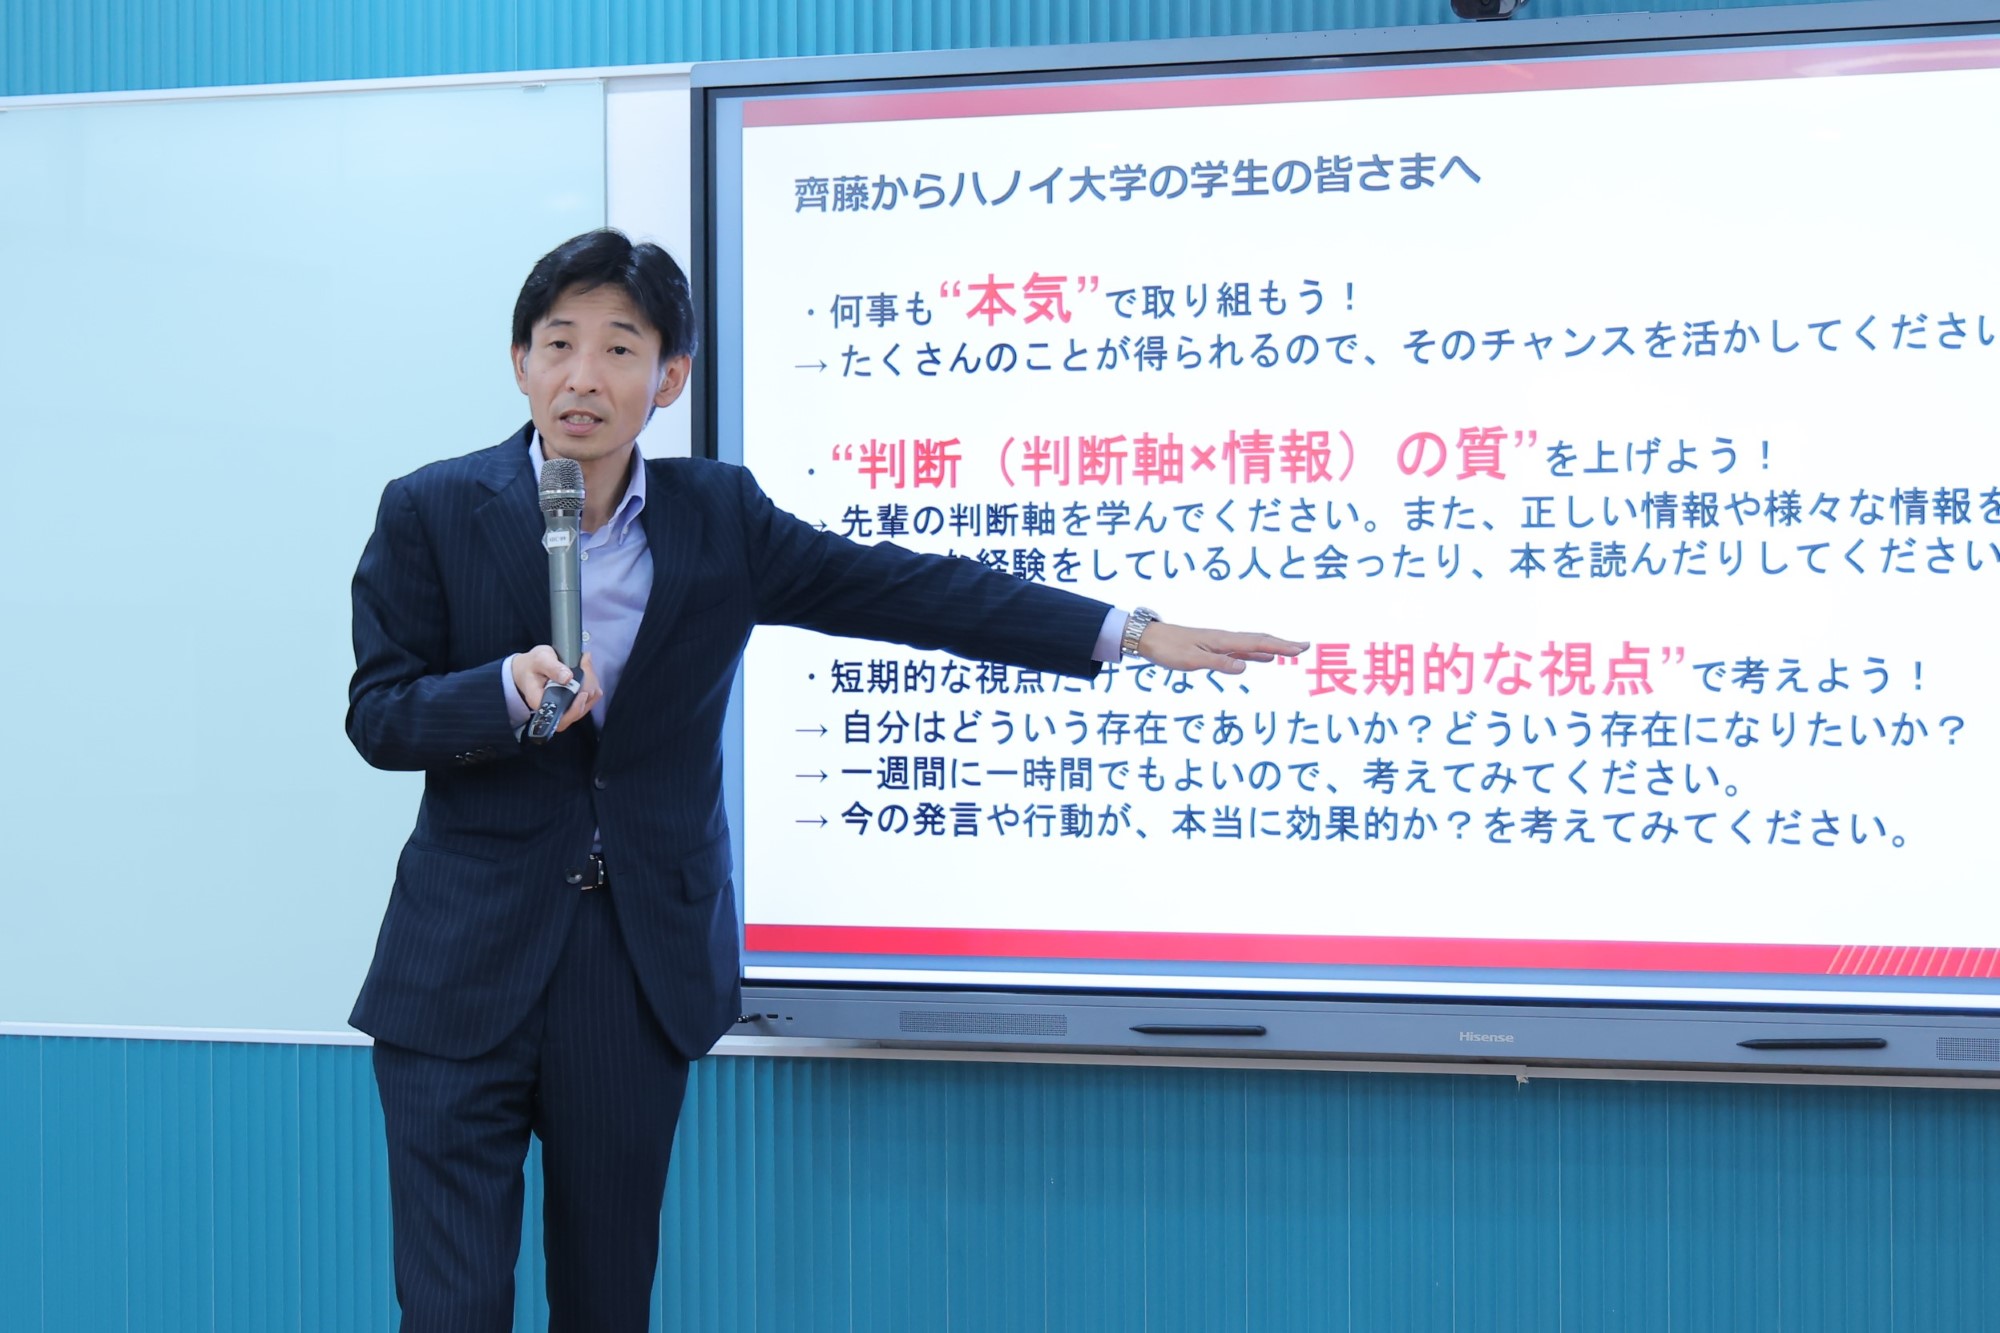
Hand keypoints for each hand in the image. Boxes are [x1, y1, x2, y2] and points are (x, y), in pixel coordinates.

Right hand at [511, 647, 600, 731]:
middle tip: (584, 664)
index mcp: (541, 704)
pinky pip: (592, 698)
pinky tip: (587, 669)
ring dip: (592, 683)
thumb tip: (568, 678)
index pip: (561, 718)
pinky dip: (593, 683)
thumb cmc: (532, 665)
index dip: (575, 709)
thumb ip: (552, 668)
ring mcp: (567, 708)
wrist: (529, 668)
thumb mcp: (539, 660)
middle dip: (587, 686)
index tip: (583, 692)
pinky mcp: (575, 703)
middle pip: (579, 710)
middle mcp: (555, 711)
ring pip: (588, 703)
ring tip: (584, 664)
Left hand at [1134, 623, 1308, 675]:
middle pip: (1260, 641)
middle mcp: (1225, 639)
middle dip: (1283, 644)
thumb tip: (1245, 668)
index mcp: (1222, 641)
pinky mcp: (1214, 649)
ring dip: (1273, 648)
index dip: (1280, 647)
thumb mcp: (1192, 660)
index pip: (1257, 644)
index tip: (1300, 649)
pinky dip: (1257, 654)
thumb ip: (1218, 664)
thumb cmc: (1168, 649)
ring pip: (1253, 645)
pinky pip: (1242, 651)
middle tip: (1305, 647)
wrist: (1149, 638)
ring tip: (1292, 651)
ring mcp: (1221, 643)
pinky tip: (1264, 659)